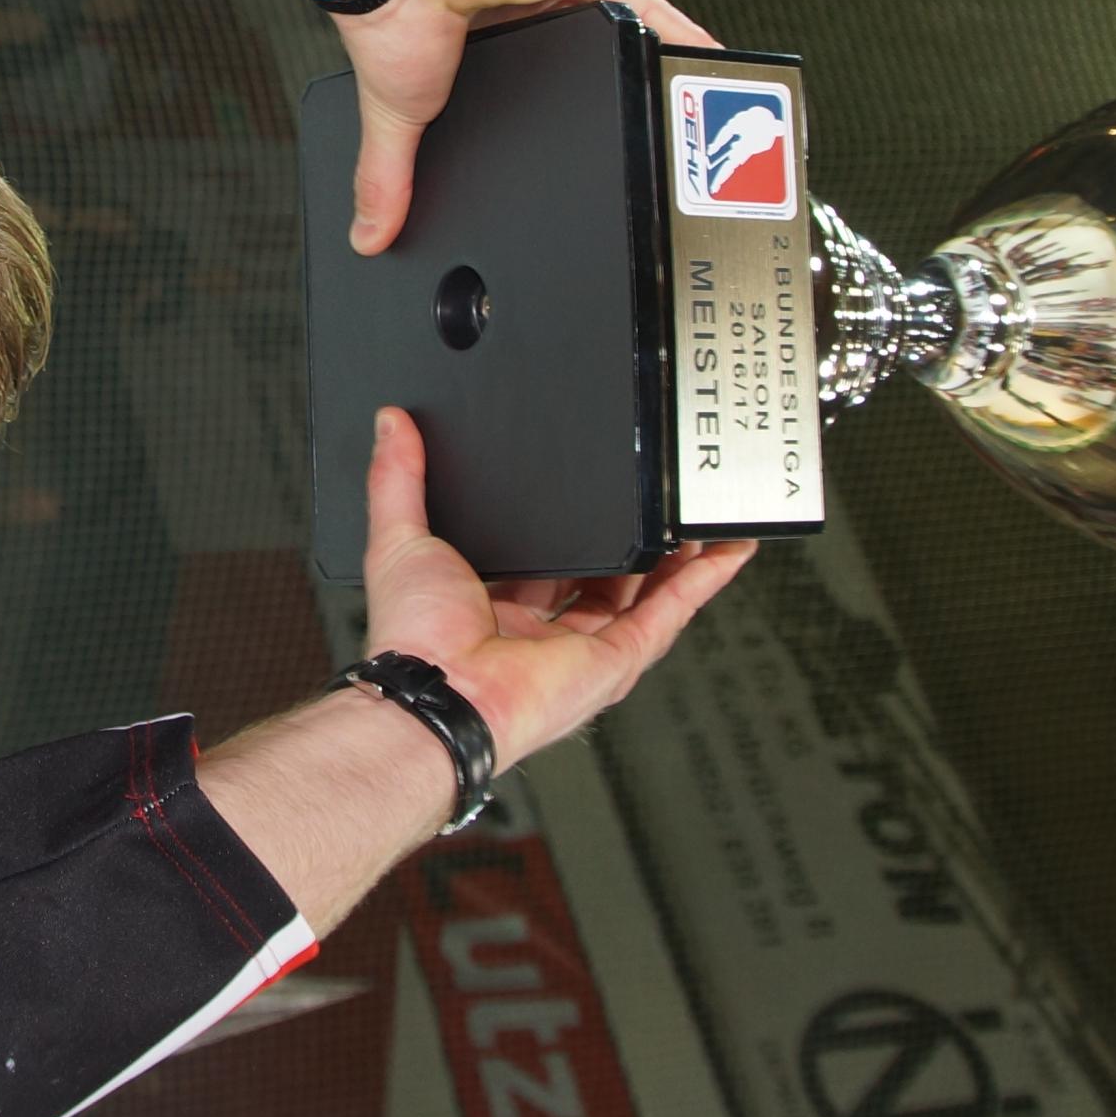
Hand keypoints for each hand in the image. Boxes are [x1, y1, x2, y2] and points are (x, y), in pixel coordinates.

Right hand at [336, 0, 716, 253]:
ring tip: (693, 94)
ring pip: (626, 18)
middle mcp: (531, 3)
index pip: (551, 70)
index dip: (579, 94)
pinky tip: (696, 54)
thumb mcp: (403, 119)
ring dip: (658, 50)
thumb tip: (367, 237)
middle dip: (627, 73)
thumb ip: (392, 178)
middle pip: (598, 42)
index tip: (603, 127)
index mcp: (493, 35)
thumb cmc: (392, 23)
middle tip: (662, 120)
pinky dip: (669, 25)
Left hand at [357, 409, 750, 764]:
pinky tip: (724, 549)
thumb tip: (390, 425)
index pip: (544, 554)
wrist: (439, 691)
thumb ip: (398, 477)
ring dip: (674, 554)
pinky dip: (702, 582)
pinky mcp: (616, 661)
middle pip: (601, 574)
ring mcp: (584, 647)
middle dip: (631, 536)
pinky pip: (669, 615)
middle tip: (653, 491)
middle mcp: (542, 629)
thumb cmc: (415, 638)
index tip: (587, 483)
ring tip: (697, 510)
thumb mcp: (400, 536)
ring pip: (644, 593)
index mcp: (493, 602)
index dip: (569, 521)